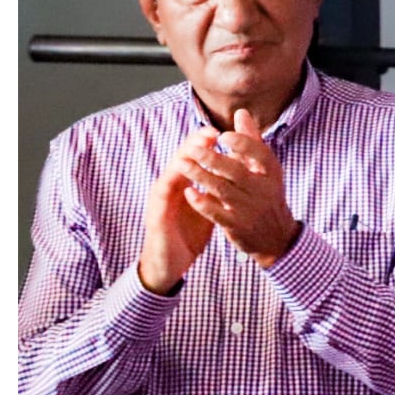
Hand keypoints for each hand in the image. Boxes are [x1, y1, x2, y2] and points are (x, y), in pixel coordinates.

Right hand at [137, 140, 216, 293]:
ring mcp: (161, 203)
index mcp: (184, 185)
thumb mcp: (208, 206)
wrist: (171, 263)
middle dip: (195, 146)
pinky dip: (173, 190)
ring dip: (181, 162)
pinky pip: (165, 202)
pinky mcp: (157, 219)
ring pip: (170, 176)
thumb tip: (238, 171)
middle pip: (181, 161)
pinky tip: (184, 183)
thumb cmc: (189, 233)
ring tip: (195, 149)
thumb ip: (218, 188)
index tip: (223, 131)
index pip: (194, 159)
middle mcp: (171, 189)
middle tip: (211, 132)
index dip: (206, 145)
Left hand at [176, 108, 300, 261]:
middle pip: (236, 171)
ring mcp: (250, 209)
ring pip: (221, 189)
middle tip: (191, 149)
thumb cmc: (266, 195)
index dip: (242, 142)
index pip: (259, 153)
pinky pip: (216, 212)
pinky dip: (201, 202)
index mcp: (271, 172)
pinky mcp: (237, 226)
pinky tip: (188, 191)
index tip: (223, 135)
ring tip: (182, 164)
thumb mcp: (265, 168)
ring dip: (200, 175)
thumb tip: (241, 112)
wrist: (277, 237)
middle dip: (212, 158)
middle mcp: (263, 190)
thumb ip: (251, 140)